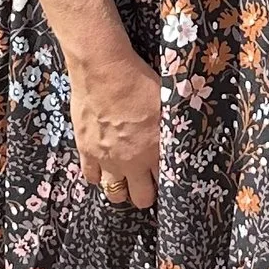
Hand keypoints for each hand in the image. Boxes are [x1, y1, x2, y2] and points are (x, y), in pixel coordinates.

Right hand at [69, 50, 161, 209]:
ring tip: (124, 180)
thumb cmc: (138, 81)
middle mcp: (131, 162)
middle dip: (146, 194)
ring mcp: (106, 158)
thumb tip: (183, 131)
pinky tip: (102, 168)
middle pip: (140, 197)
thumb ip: (172, 126)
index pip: (166, 182)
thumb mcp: (167, 103)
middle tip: (147, 184)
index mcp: (155, 150)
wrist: (103, 71)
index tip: (168, 179)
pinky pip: (90, 176)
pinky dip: (97, 175)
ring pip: (113, 193)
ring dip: (121, 189)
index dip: (169, 183)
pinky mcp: (85, 150)